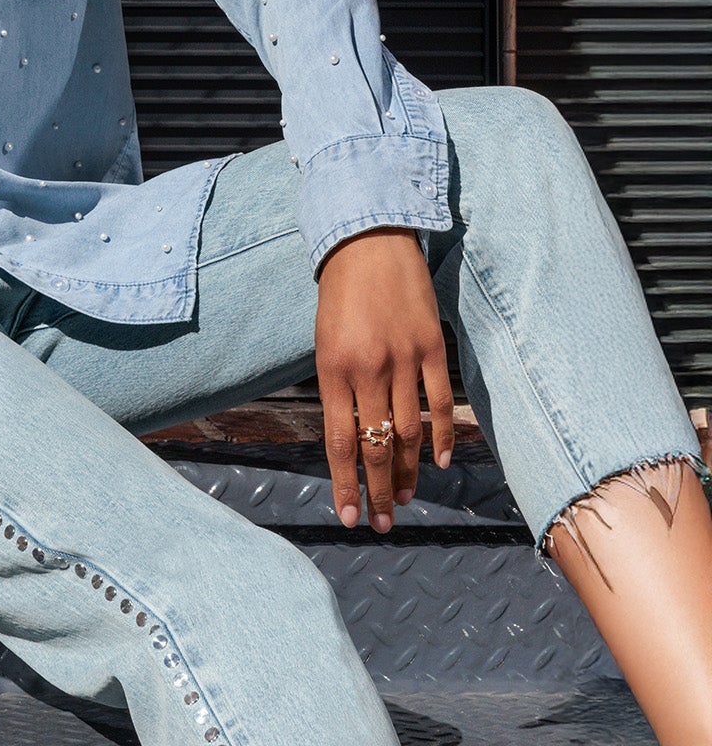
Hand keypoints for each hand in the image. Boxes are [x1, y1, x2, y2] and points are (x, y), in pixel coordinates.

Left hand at [314, 228, 454, 533]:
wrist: (367, 241)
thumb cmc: (338, 292)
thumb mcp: (323, 340)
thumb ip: (336, 387)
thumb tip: (350, 436)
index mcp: (331, 368)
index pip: (339, 440)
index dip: (344, 483)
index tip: (347, 516)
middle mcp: (367, 368)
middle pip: (374, 445)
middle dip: (375, 490)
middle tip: (380, 523)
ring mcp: (403, 358)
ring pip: (408, 432)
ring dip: (406, 470)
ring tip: (403, 499)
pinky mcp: (431, 347)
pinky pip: (439, 402)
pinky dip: (441, 435)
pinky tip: (439, 461)